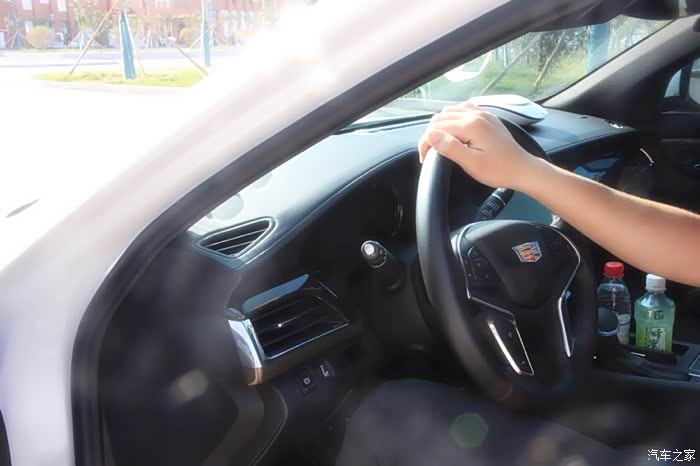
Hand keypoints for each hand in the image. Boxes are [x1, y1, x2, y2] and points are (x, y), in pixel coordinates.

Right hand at [418, 101, 541, 190]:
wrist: (522, 169)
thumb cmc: (499, 170)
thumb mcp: (472, 163)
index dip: (425, 143)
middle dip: (431, 134)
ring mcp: (483, 114)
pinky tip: (453, 130)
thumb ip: (450, 147)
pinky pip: (463, 110)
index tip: (424, 159)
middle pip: (441, 118)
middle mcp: (476, 114)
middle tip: (429, 153)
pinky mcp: (487, 117)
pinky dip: (453, 118)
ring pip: (450, 111)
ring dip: (440, 125)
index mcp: (471, 125)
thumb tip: (431, 135)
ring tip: (439, 143)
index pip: (437, 128)